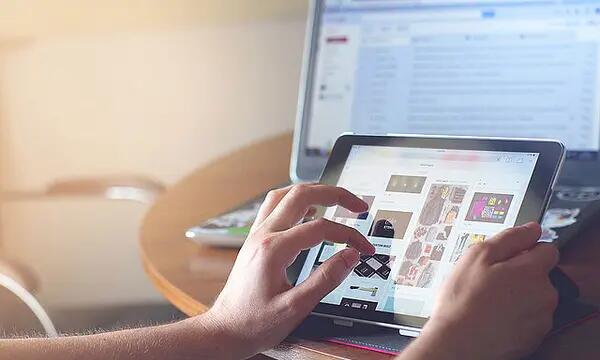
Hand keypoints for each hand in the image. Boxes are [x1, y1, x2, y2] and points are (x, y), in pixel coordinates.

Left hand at [200, 184, 374, 358]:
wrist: (224, 330)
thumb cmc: (254, 323)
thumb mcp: (295, 308)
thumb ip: (325, 280)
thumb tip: (350, 257)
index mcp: (273, 249)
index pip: (320, 228)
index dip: (348, 234)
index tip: (363, 248)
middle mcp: (263, 235)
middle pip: (301, 195)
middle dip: (334, 194)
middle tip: (358, 205)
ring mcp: (256, 234)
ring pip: (285, 194)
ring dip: (313, 191)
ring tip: (335, 198)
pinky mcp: (255, 240)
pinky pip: (275, 206)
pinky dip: (296, 201)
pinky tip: (308, 211)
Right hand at [402, 223, 558, 359]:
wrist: (458, 343)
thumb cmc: (463, 301)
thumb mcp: (477, 256)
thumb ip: (509, 238)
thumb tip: (531, 229)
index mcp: (533, 271)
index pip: (546, 248)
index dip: (525, 248)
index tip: (507, 256)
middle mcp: (545, 294)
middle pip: (539, 274)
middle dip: (519, 273)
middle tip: (490, 279)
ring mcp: (541, 318)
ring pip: (534, 296)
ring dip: (517, 295)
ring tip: (488, 299)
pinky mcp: (534, 337)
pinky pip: (528, 317)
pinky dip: (515, 315)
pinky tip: (492, 315)